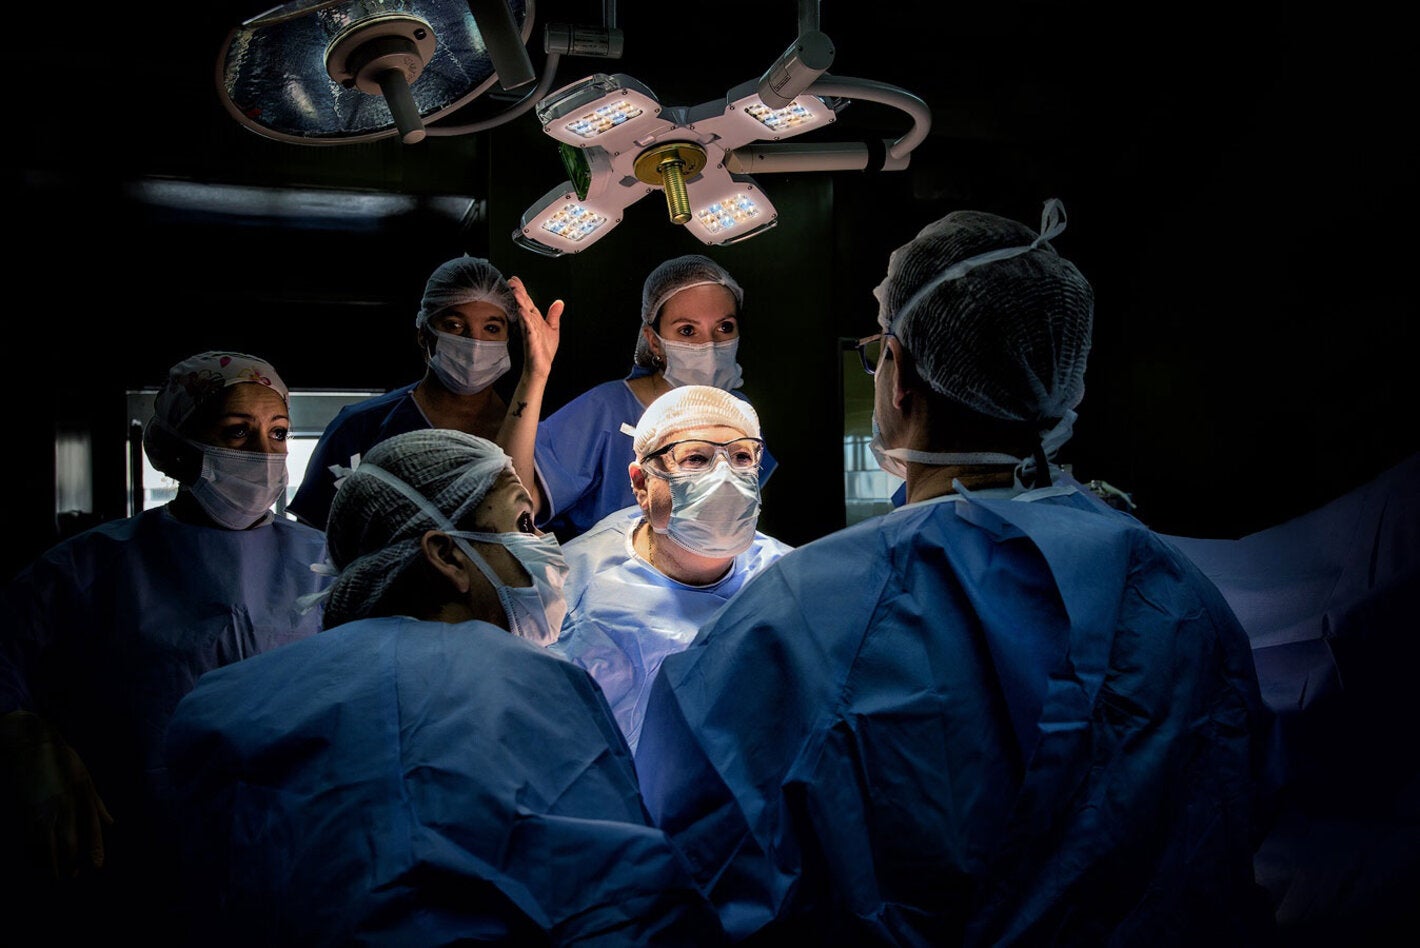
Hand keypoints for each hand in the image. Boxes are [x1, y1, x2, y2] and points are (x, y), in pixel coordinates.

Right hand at [1, 711, 112, 880]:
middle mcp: (63, 807)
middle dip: (70, 863)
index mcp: (81, 798)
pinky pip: (29, 840)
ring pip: (45, 847)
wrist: (32, 746)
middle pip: (68, 843)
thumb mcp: (86, 779)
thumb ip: (97, 804)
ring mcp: (42, 811)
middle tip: (72, 877)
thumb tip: (112, 823)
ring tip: (54, 878)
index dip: (95, 849)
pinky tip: (37, 862)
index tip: (98, 866)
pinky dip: (33, 855)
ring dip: (49, 865)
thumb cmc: (63, 761)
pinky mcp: (25, 812)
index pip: (91, 829)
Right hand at [508, 276, 563, 381]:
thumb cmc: (544, 349)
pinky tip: (522, 311)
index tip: (515, 280)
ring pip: (524, 313)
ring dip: (520, 302)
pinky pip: (528, 328)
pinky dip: (525, 319)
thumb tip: (559, 302)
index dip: (522, 290)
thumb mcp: (553, 328)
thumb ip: (554, 314)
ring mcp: (530, 331)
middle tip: (511, 281)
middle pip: (524, 304)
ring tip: (516, 291)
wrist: (541, 365)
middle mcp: (530, 323)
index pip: (528, 301)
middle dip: (518, 292)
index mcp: (534, 319)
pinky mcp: (531, 340)